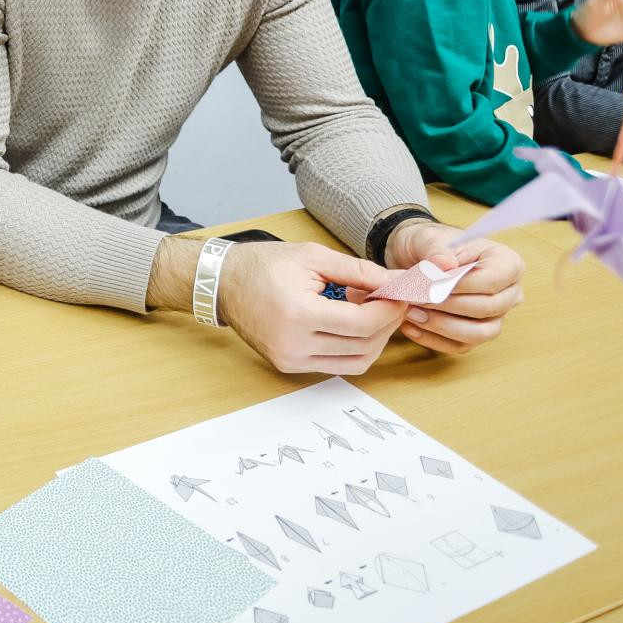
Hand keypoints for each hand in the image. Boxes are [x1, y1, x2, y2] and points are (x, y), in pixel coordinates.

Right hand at [216, 242, 407, 374]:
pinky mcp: (288, 365)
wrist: (222, 283)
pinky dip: (353, 348)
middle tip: (390, 299)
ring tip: (370, 311)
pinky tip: (351, 324)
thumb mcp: (313, 257)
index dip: (389, 309)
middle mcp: (293, 344)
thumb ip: (358, 271)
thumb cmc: (262, 265)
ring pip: (355, 361)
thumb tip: (395, 282)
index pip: (363, 323)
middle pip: (364, 345)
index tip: (399, 293)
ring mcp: (290, 359)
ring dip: (374, 339)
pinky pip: (336, 365)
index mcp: (299, 314)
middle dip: (386, 322)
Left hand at [384, 222, 524, 354]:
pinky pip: (461, 346)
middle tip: (416, 298)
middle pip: (488, 308)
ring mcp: (495, 316)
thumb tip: (444, 263)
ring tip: (411, 313)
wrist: (413, 259)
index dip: (462, 285)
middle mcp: (508, 292)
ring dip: (442, 326)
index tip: (431, 285)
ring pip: (479, 333)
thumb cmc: (429, 245)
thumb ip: (436, 249)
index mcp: (506, 262)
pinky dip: (433, 340)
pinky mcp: (475, 334)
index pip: (493, 280)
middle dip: (448, 306)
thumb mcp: (428, 238)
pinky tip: (410, 326)